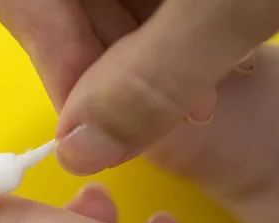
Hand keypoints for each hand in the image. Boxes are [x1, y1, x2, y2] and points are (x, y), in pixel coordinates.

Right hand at [0, 0, 278, 174]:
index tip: (92, 119)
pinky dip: (161, 36)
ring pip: (94, 6)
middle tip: (172, 103)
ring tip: (211, 75)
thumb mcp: (232, 0)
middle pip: (53, 5)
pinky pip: (131, 1)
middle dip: (105, 64)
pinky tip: (213, 50)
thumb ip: (155, 75)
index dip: (49, 56)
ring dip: (138, 59)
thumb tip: (81, 149)